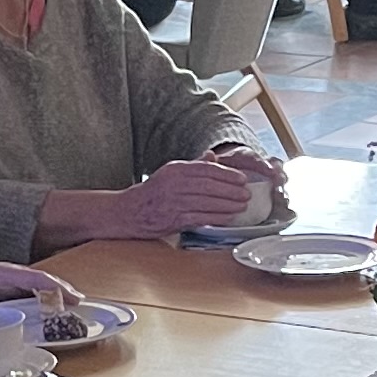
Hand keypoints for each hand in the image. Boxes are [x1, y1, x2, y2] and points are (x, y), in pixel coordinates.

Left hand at [0, 258, 75, 312]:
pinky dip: (42, 301)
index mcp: (1, 273)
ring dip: (55, 295)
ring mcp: (7, 283)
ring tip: (73, 308)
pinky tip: (49, 312)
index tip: (70, 297)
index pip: (35, 277)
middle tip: (81, 304)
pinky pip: (28, 295)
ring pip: (37, 287)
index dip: (55, 287)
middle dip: (63, 290)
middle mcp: (8, 276)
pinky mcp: (3, 292)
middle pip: (42, 281)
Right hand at [132, 154, 271, 234]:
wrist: (130, 211)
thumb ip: (193, 165)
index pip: (206, 169)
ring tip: (242, 205)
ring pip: (207, 202)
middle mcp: (174, 184)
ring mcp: (174, 202)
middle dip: (231, 190)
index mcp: (175, 169)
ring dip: (228, 205)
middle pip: (209, 186)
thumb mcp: (170, 172)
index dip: (227, 174)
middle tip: (246, 193)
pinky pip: (200, 218)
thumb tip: (212, 157)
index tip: (242, 178)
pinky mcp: (174, 220)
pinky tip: (229, 217)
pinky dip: (217, 217)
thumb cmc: (154, 192)